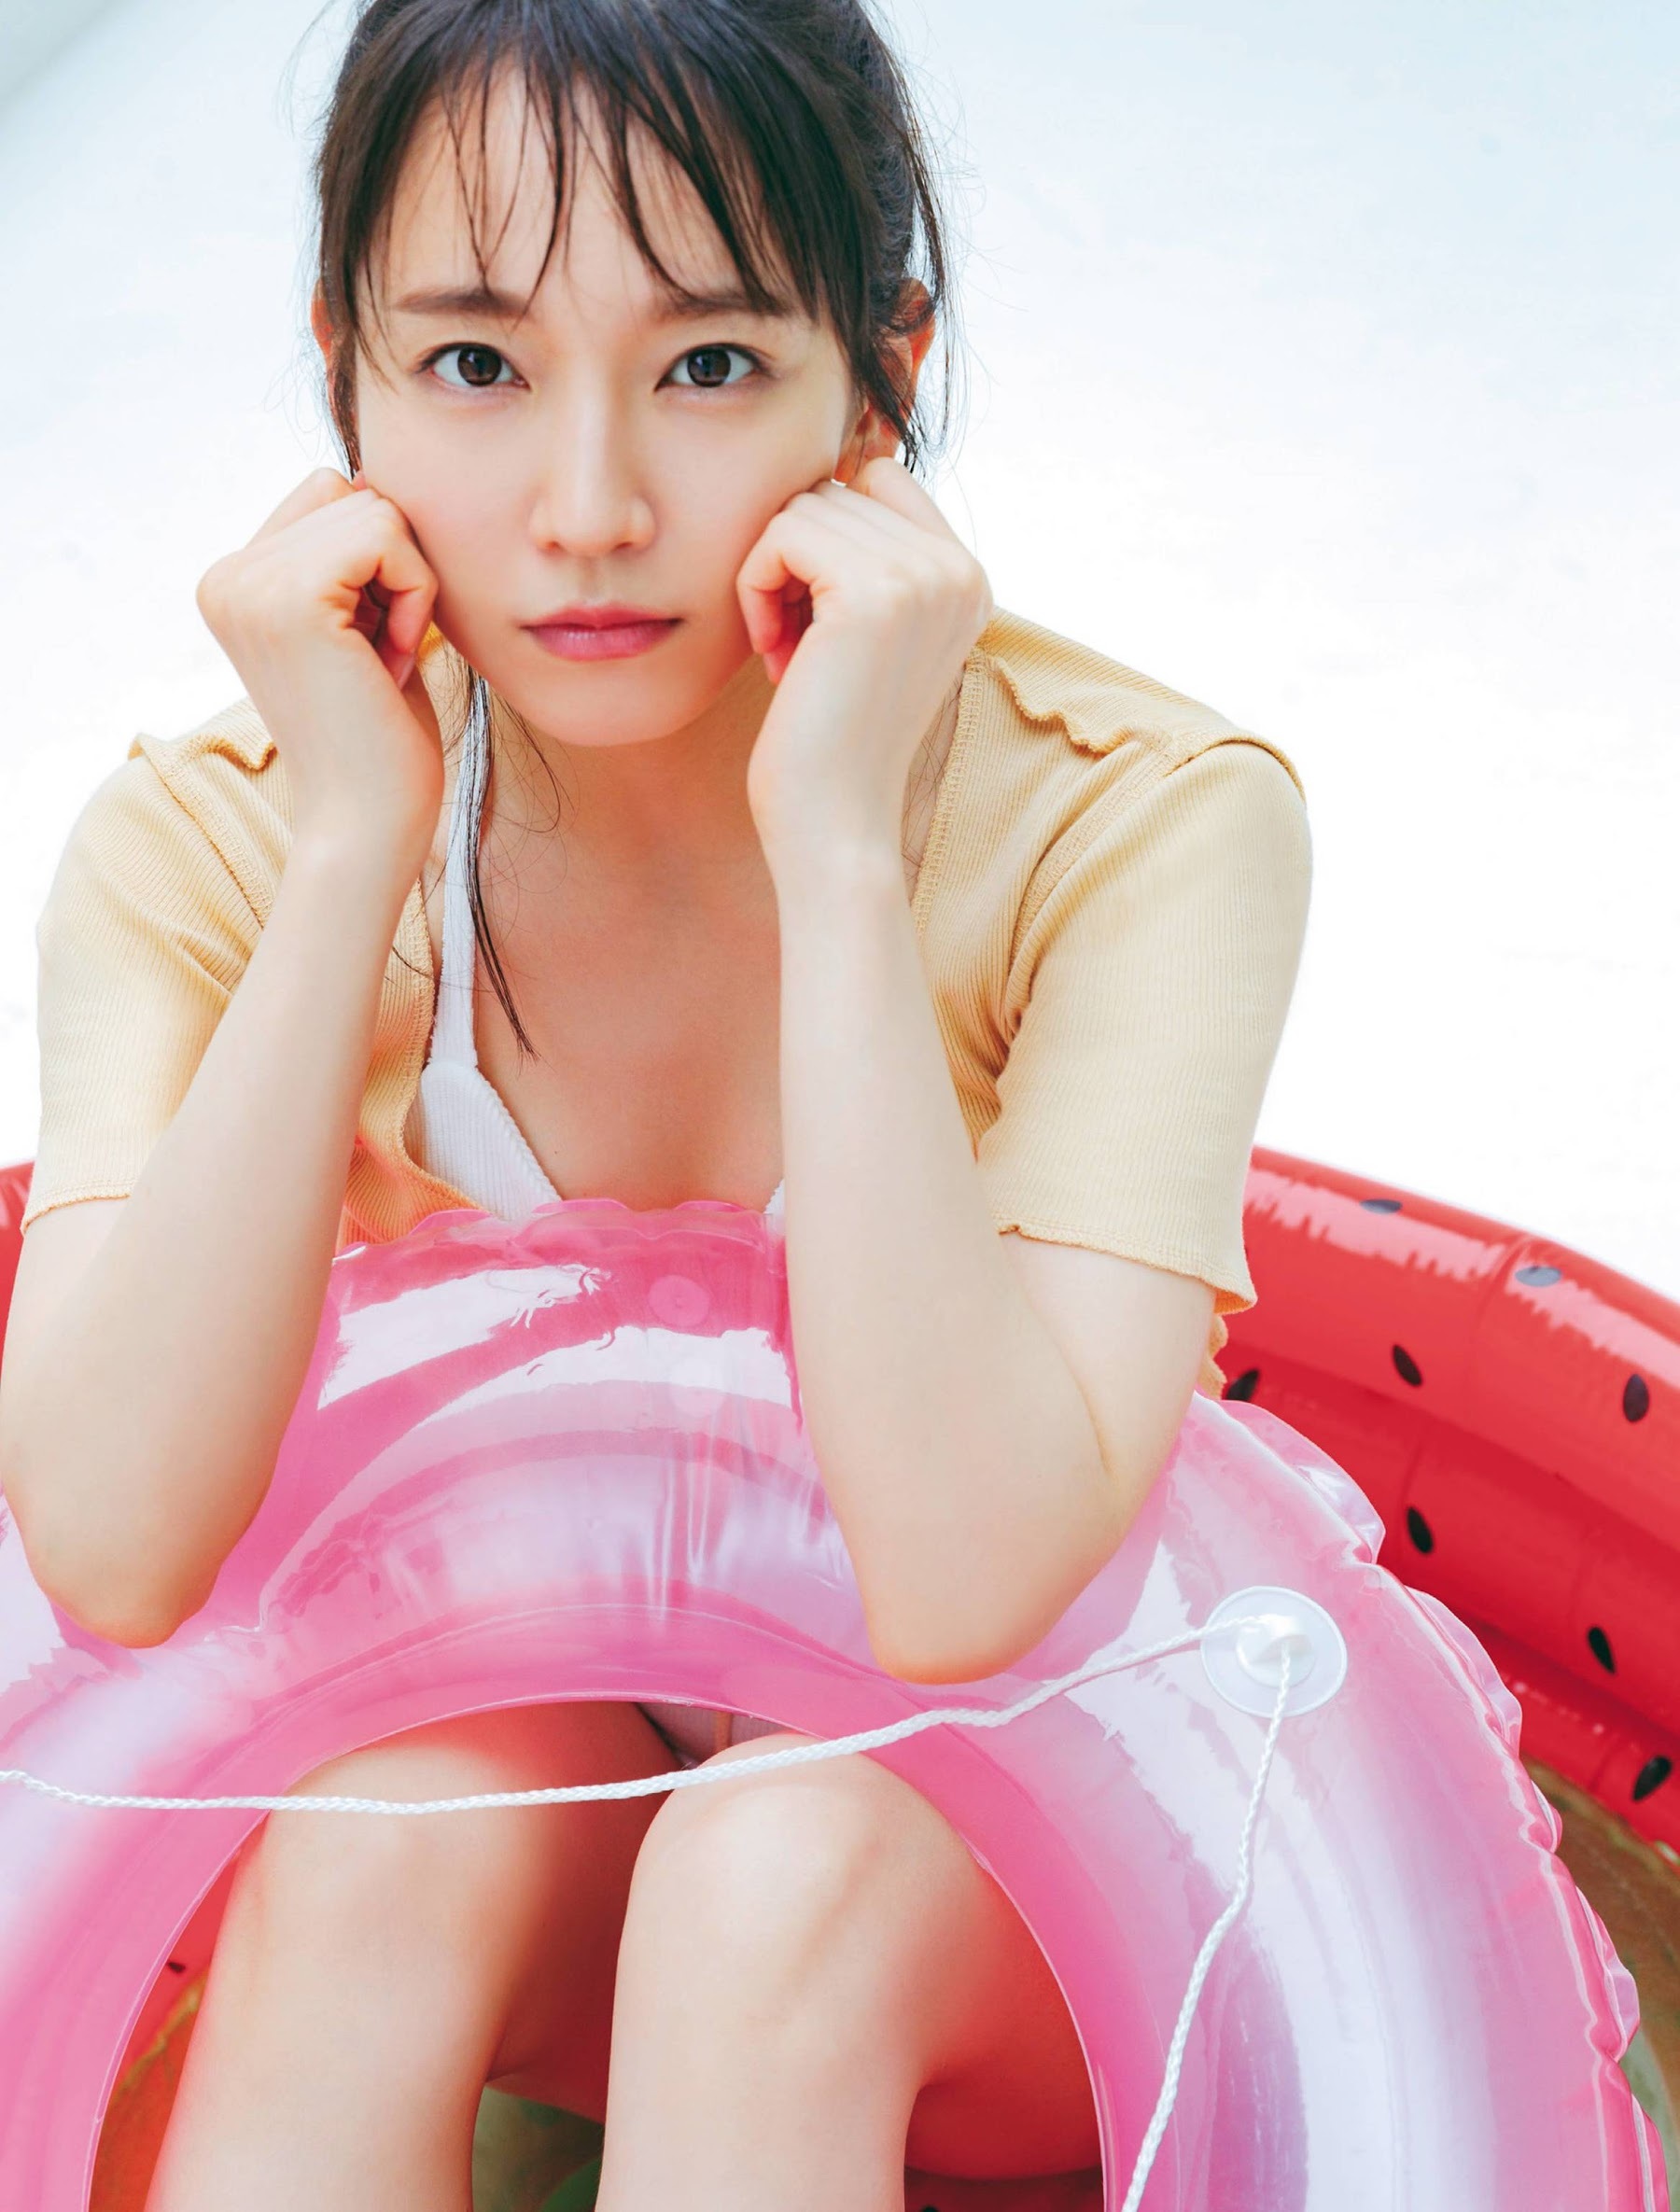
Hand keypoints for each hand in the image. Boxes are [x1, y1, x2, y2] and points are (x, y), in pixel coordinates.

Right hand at [195, 468, 444, 878]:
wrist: (367, 825)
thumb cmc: (380, 740)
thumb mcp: (359, 627)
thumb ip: (351, 560)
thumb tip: (375, 479)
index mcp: (233, 581)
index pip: (330, 497)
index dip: (379, 565)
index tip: (373, 647)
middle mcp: (226, 576)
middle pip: (353, 492)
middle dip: (394, 572)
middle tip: (381, 658)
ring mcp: (249, 583)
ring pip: (376, 509)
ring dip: (409, 588)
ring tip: (384, 663)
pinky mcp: (291, 596)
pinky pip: (390, 536)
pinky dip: (417, 597)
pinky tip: (394, 663)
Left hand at [736, 457, 993, 867]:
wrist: (837, 826)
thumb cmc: (832, 742)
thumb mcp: (865, 637)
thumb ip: (866, 560)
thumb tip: (824, 475)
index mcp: (967, 578)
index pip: (881, 478)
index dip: (826, 535)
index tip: (816, 616)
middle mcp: (959, 570)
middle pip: (837, 490)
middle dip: (795, 561)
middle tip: (794, 645)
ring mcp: (922, 577)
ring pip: (805, 507)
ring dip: (771, 575)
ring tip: (785, 651)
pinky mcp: (873, 592)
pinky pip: (781, 534)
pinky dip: (755, 587)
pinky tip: (772, 653)